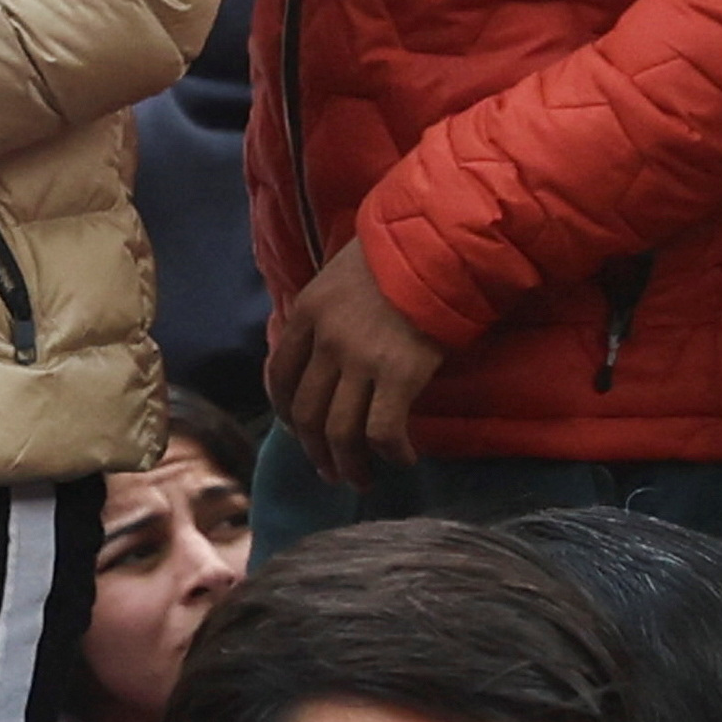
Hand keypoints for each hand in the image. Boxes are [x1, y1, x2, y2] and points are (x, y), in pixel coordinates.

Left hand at [264, 241, 444, 488]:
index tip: (299, 431)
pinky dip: (389, 452)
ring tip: (361, 479)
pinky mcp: (399, 374)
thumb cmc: (398, 255)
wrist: (442, 242)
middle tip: (329, 470)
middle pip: (306, 412)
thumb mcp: (342, 276)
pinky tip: (403, 458)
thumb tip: (324, 356)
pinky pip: (382, 430)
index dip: (285, 412)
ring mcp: (360, 359)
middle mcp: (326, 340)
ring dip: (347, 464)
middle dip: (315, 450)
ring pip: (339, 431)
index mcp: (307, 312)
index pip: (279, 375)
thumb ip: (327, 315)